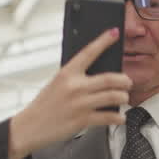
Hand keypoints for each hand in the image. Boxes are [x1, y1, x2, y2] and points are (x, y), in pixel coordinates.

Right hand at [7, 28, 129, 158]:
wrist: (30, 126)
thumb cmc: (44, 105)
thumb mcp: (57, 84)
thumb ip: (75, 78)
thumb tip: (99, 75)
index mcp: (67, 73)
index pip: (89, 52)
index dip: (104, 41)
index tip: (115, 32)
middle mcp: (75, 86)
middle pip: (110, 78)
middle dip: (125, 81)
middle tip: (127, 82)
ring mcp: (80, 103)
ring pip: (114, 96)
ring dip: (124, 97)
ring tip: (123, 98)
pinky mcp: (83, 120)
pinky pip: (109, 117)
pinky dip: (118, 117)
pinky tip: (119, 117)